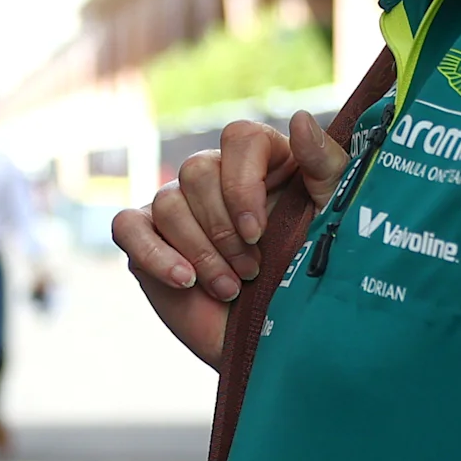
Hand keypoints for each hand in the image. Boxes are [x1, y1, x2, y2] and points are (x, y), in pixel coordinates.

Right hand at [112, 113, 349, 366]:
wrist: (278, 341)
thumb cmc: (312, 275)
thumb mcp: (334, 217)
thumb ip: (325, 165)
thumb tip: (300, 119)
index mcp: (263, 161)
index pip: (239, 138)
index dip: (242, 183)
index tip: (258, 231)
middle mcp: (216, 177)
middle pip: (196, 170)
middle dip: (222, 229)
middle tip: (251, 271)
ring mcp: (177, 209)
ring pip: (167, 203)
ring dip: (200, 252)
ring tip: (230, 288)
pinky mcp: (147, 242)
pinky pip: (127, 228)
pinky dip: (152, 253)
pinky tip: (184, 280)